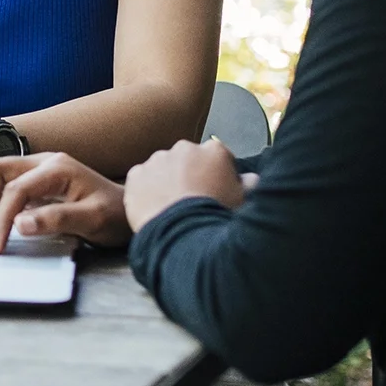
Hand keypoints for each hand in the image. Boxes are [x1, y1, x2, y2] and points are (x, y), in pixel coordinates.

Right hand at [0, 153, 125, 253]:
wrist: (128, 211)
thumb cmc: (115, 214)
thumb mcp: (92, 220)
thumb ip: (56, 219)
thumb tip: (19, 224)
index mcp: (56, 168)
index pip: (16, 189)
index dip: (1, 217)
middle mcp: (43, 163)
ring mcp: (36, 172)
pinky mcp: (34, 184)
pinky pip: (2, 188)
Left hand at [123, 138, 250, 230]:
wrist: (183, 237)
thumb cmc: (218, 219)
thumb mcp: (244, 202)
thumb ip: (249, 184)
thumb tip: (250, 178)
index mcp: (214, 151)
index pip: (217, 157)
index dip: (217, 175)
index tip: (215, 191)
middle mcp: (185, 148)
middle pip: (187, 160)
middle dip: (189, 175)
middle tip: (191, 201)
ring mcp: (157, 160)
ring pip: (162, 168)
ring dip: (165, 181)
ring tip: (170, 208)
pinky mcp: (136, 174)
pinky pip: (140, 180)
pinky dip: (144, 191)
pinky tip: (152, 209)